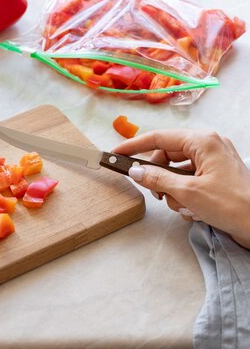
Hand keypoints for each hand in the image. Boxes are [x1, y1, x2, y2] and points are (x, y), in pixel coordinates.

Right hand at [112, 130, 249, 248]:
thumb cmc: (232, 205)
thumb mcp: (187, 192)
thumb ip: (157, 179)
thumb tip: (135, 171)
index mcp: (203, 141)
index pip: (159, 138)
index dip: (134, 146)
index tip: (116, 153)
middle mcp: (209, 146)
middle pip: (167, 155)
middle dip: (158, 176)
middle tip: (155, 194)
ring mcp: (214, 161)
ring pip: (176, 170)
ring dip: (172, 190)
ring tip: (182, 206)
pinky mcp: (217, 176)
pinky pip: (188, 180)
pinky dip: (184, 195)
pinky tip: (192, 210)